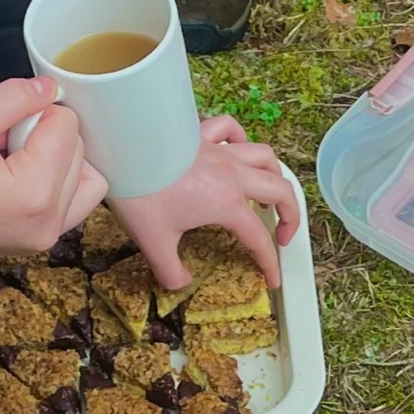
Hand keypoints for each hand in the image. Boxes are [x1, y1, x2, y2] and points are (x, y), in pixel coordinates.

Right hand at [0, 78, 105, 267]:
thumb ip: (13, 100)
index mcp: (35, 195)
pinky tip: (14, 174)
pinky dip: (52, 180)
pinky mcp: (35, 241)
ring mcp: (44, 238)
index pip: (67, 126)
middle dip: (42, 136)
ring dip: (53, 158)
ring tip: (5, 160)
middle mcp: (50, 224)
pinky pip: (69, 201)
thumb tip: (52, 87)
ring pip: (82, 178)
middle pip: (78, 151)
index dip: (32, 111)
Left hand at [111, 117, 301, 292]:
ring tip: (267, 194)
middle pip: (280, 191)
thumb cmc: (140, 193)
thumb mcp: (154, 242)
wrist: (122, 148)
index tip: (272, 280)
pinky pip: (231, 130)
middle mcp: (233, 175)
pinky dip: (240, 139)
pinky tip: (235, 150)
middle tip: (283, 235)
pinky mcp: (201, 134)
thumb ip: (171, 271)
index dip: (269, 263)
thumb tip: (181, 284)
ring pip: (265, 157)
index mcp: (227, 204)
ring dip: (274, 176)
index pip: (258, 239)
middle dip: (291, 215)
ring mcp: (220, 151)